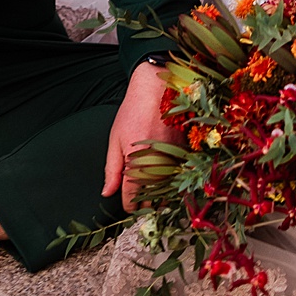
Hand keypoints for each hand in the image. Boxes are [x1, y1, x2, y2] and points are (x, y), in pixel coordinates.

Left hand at [103, 61, 174, 208]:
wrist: (158, 90)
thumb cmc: (134, 112)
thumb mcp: (115, 140)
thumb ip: (112, 170)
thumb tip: (107, 193)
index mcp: (136, 165)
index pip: (132, 199)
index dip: (128, 205)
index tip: (128, 205)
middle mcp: (157, 167)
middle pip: (152, 201)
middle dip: (145, 206)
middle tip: (141, 203)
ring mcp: (174, 162)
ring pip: (169, 192)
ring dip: (161, 197)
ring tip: (154, 196)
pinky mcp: (187, 155)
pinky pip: (180, 178)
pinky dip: (173, 183)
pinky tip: (167, 180)